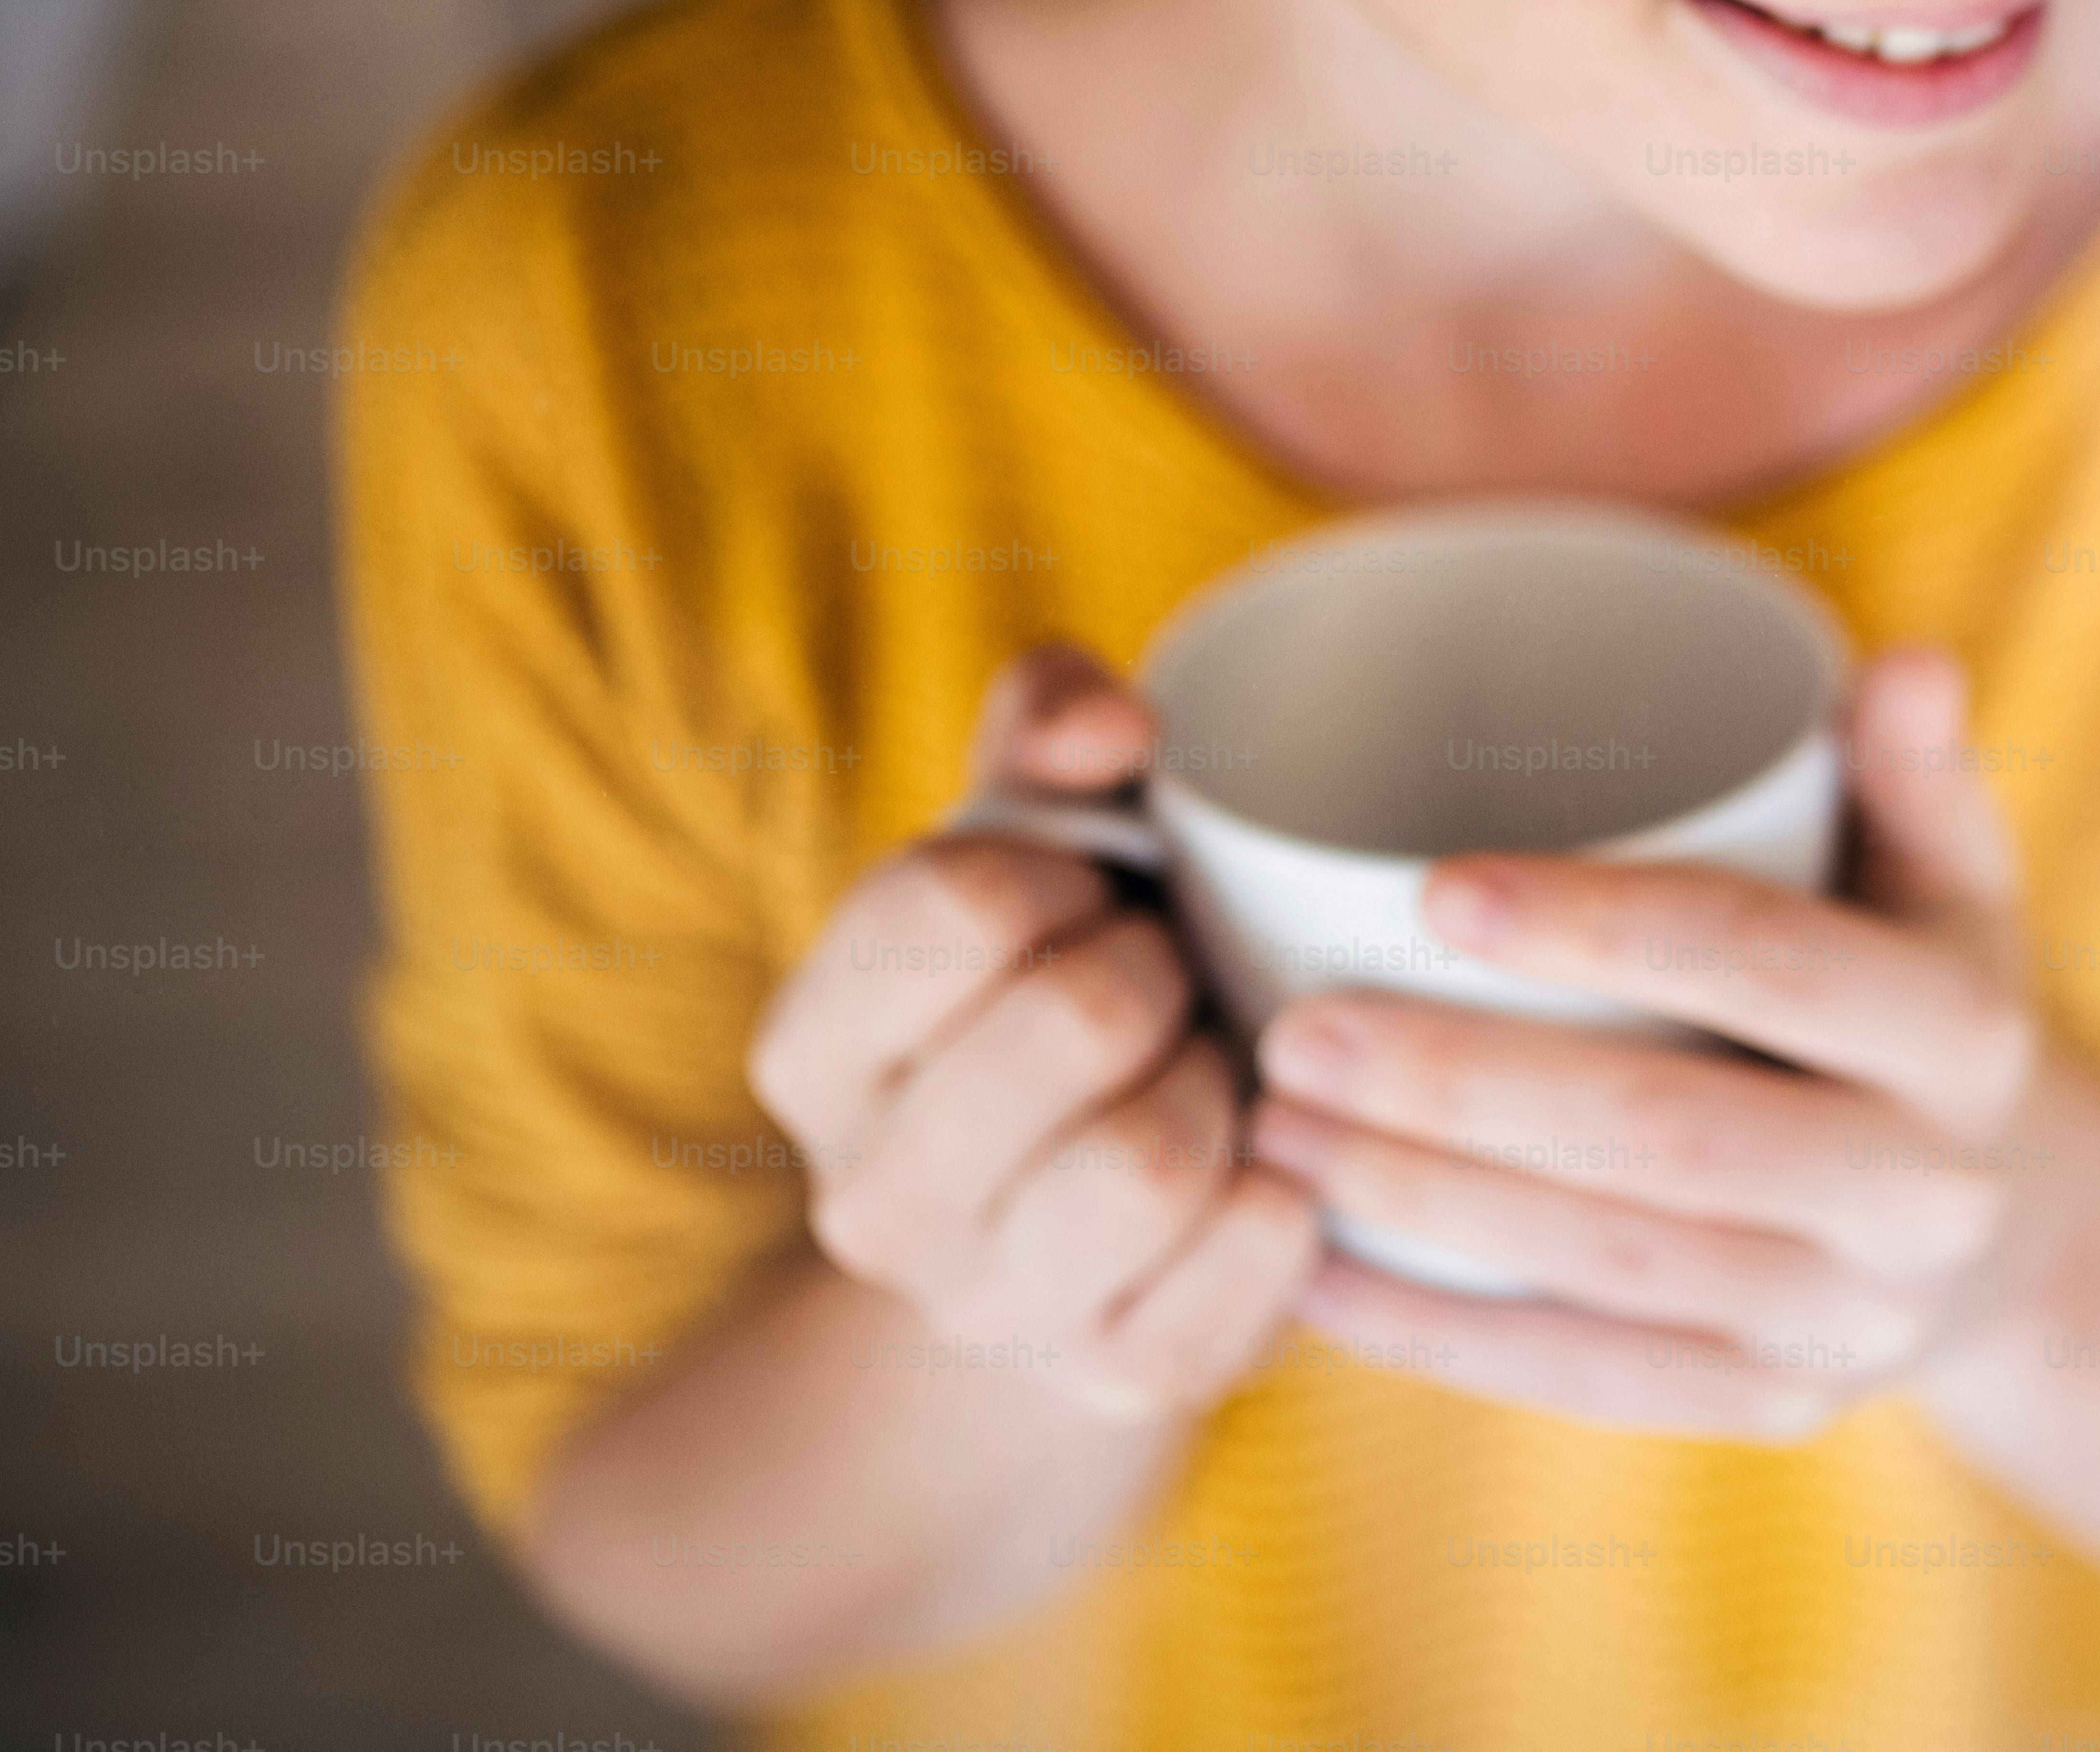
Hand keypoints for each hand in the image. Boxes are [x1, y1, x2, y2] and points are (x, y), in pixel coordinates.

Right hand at [747, 641, 1321, 1419]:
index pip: (949, 900)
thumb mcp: (1039, 830)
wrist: (1115, 1206)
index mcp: (812, 1048)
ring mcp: (986, 1306)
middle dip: (1156, 971)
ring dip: (1221, 1088)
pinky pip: (1243, 1269)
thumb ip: (1051, 723)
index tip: (1092, 889)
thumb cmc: (1076, 967)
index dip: (1064, 866)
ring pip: (1149, 1162)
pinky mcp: (1118, 1376)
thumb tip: (1114, 727)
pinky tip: (1269, 1165)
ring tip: (1212, 1071)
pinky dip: (1287, 1199)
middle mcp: (868, 1196)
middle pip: (1071, 1022)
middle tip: (1171, 979)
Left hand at [1245, 645, 2055, 1438]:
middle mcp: (1927, 1190)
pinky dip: (1443, 1335)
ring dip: (1425, 1204)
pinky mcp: (1775, 1406)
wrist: (2003, 1217)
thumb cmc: (1914, 987)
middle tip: (1295, 1031)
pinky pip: (1591, 1379)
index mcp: (1966, 1032)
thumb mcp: (1945, 875)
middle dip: (1464, 1086)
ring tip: (1275, 1130)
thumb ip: (1910, 769)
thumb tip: (1906, 662)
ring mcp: (1851, 1319)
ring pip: (1613, 1267)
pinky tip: (1315, 1270)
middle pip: (1670, 1133)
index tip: (1434, 889)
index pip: (1772, 964)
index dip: (1606, 926)